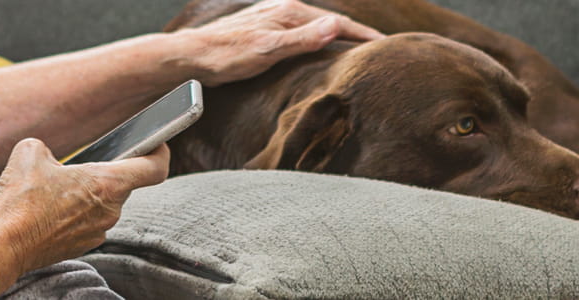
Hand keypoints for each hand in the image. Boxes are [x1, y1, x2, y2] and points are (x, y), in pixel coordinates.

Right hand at [0, 138, 170, 272]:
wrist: (2, 246)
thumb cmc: (19, 200)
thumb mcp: (30, 151)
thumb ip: (49, 148)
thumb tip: (48, 158)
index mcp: (107, 184)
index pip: (154, 168)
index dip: (160, 152)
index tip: (156, 143)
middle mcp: (110, 211)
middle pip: (121, 185)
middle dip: (102, 174)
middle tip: (77, 166)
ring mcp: (97, 232)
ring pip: (102, 204)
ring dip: (86, 194)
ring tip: (54, 190)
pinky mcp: (82, 246)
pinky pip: (87, 222)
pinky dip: (74, 213)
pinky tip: (49, 210)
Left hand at [173, 0, 384, 85]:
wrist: (190, 56)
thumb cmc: (225, 56)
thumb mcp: (268, 50)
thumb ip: (303, 39)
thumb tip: (336, 26)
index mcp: (290, 12)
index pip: (337, 24)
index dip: (363, 36)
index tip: (387, 46)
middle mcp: (283, 10)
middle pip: (329, 22)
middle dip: (355, 34)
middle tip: (380, 49)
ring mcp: (273, 18)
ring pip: (315, 27)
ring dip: (337, 38)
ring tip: (356, 51)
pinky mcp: (264, 29)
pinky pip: (301, 34)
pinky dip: (317, 41)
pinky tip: (317, 52)